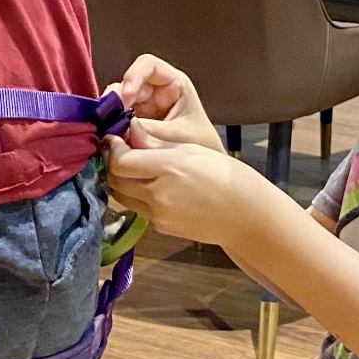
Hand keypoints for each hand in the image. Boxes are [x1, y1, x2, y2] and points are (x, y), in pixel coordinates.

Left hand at [104, 134, 268, 244]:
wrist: (246, 215)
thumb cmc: (225, 175)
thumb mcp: (192, 149)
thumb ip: (156, 143)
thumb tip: (129, 130)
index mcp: (169, 167)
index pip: (121, 161)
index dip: (112, 149)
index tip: (114, 138)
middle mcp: (158, 194)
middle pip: (115, 180)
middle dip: (112, 165)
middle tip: (119, 151)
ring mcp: (158, 215)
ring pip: (122, 197)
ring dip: (120, 182)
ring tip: (132, 169)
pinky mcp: (161, 228)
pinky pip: (138, 208)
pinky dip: (137, 196)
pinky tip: (151, 186)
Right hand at [112, 54, 222, 151]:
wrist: (204, 170)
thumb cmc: (202, 146)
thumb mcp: (179, 138)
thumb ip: (150, 133)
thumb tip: (120, 130)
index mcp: (174, 85)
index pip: (148, 65)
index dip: (134, 75)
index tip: (126, 96)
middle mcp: (155, 91)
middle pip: (128, 84)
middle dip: (118, 100)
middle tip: (112, 120)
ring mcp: (143, 106)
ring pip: (118, 101)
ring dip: (112, 114)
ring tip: (112, 131)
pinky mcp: (133, 122)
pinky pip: (117, 118)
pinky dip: (112, 126)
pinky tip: (113, 138)